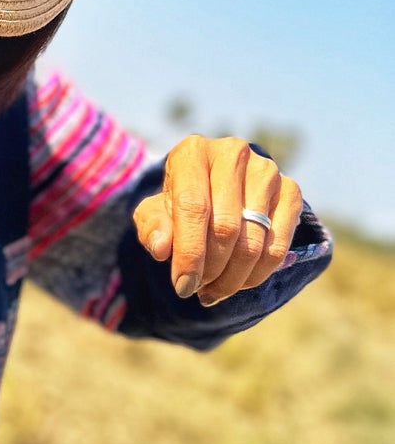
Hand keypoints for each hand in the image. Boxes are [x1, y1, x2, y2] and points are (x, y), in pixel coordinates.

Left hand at [133, 135, 302, 306]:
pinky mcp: (290, 189)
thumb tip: (161, 249)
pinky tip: (240, 282)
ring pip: (254, 239)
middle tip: (198, 290)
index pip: (193, 207)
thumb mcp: (154, 212)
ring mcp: (266, 170)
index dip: (189, 253)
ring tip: (215, 290)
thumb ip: (153, 228)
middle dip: (211, 269)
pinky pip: (279, 244)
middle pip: (226, 226)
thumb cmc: (179, 201)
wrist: (214, 187)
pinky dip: (259, 272)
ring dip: (234, 276)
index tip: (183, 286)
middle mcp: (233, 154)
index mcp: (193, 152)